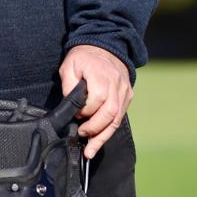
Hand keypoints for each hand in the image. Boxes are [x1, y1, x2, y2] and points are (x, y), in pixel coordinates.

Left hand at [59, 44, 131, 159]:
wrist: (105, 46)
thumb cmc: (84, 57)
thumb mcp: (69, 66)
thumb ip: (69, 87)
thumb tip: (70, 108)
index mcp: (101, 75)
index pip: (96, 100)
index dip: (85, 112)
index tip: (75, 115)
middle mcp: (116, 84)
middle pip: (109, 113)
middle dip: (94, 129)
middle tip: (81, 134)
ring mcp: (124, 91)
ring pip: (116, 119)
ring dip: (103, 137)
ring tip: (90, 150)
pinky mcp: (128, 95)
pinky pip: (120, 116)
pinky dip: (109, 130)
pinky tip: (99, 140)